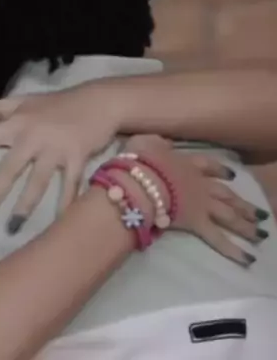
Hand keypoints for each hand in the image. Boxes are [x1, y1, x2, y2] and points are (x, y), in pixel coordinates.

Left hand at [0, 84, 118, 226]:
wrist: (98, 101)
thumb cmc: (57, 103)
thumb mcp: (24, 99)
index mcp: (17, 122)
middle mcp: (32, 137)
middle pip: (8, 169)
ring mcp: (55, 149)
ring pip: (36, 183)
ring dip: (24, 207)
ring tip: (12, 228)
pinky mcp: (77, 158)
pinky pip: (70, 186)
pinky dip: (66, 205)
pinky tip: (59, 223)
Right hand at [123, 135, 269, 266]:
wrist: (142, 180)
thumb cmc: (140, 161)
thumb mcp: (145, 142)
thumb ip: (158, 143)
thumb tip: (166, 145)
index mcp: (187, 163)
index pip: (209, 166)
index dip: (220, 170)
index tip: (232, 175)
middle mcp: (200, 183)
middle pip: (226, 194)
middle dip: (242, 203)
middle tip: (257, 213)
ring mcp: (202, 204)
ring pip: (229, 214)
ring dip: (246, 224)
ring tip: (261, 233)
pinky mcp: (198, 223)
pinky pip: (217, 239)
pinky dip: (234, 250)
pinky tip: (249, 259)